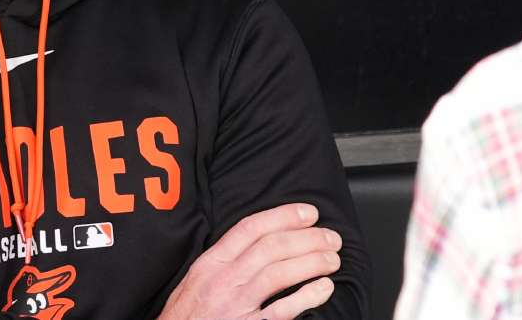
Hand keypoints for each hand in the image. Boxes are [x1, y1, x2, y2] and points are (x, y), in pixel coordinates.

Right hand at [156, 203, 341, 319]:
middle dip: (307, 238)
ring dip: (312, 262)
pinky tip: (324, 288)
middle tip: (331, 238)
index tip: (309, 212)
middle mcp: (224, 280)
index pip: (250, 228)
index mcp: (211, 263)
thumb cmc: (188, 313)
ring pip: (279, 273)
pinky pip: (282, 310)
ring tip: (333, 259)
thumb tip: (260, 240)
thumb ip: (225, 259)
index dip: (283, 216)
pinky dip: (306, 297)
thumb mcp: (198, 278)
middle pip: (271, 248)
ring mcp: (236, 304)